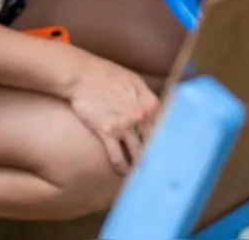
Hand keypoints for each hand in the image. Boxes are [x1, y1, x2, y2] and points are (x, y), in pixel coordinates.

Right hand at [66, 53, 159, 174]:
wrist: (80, 75)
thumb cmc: (105, 74)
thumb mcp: (133, 80)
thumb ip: (146, 96)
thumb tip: (155, 109)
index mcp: (150, 103)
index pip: (165, 127)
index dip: (166, 141)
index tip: (167, 151)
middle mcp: (142, 116)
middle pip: (154, 142)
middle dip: (156, 156)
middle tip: (159, 168)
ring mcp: (124, 126)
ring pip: (138, 154)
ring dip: (140, 166)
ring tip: (142, 174)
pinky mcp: (107, 133)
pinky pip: (117, 157)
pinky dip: (121, 167)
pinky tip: (123, 172)